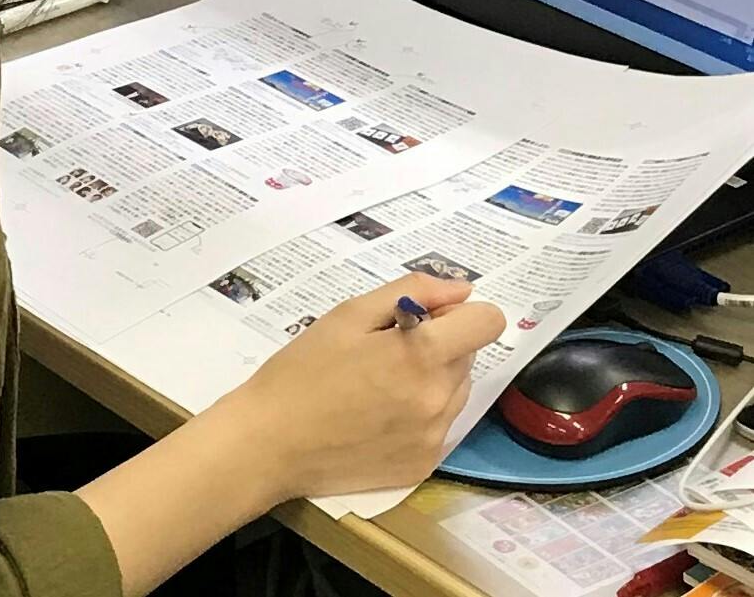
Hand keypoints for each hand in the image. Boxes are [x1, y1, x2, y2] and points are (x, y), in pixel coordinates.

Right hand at [228, 273, 505, 502]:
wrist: (269, 443)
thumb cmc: (301, 370)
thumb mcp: (347, 316)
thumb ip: (410, 293)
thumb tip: (460, 290)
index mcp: (422, 356)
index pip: (488, 322)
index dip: (458, 313)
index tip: (422, 319)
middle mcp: (440, 400)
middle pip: (467, 356)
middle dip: (436, 346)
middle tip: (380, 352)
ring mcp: (434, 439)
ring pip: (455, 392)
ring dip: (429, 381)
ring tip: (375, 387)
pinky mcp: (423, 466)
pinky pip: (438, 428)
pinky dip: (416, 416)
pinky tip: (374, 418)